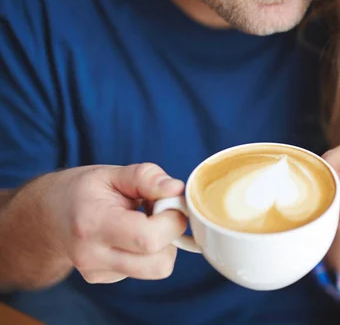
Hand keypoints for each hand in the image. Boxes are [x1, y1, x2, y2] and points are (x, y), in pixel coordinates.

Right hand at [43, 163, 186, 283]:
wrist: (50, 214)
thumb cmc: (85, 190)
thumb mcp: (113, 173)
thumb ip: (147, 177)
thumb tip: (176, 190)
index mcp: (93, 223)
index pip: (148, 238)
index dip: (172, 220)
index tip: (169, 201)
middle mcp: (92, 255)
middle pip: (158, 264)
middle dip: (172, 236)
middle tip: (160, 213)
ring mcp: (97, 271)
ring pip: (156, 269)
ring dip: (162, 245)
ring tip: (144, 222)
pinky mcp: (104, 278)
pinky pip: (144, 270)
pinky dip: (148, 252)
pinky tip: (131, 234)